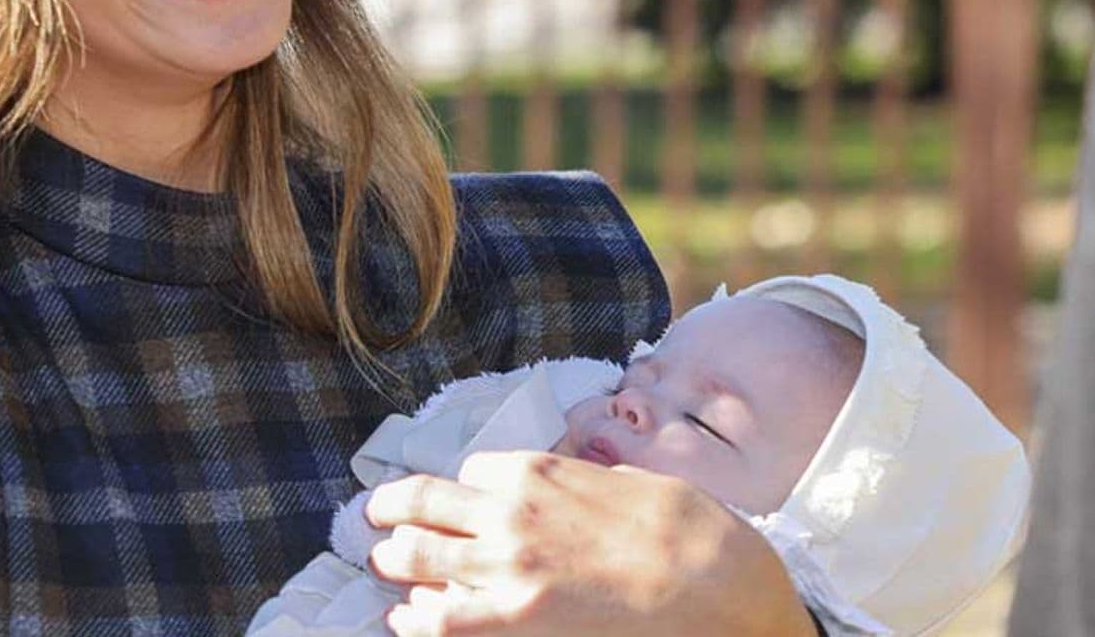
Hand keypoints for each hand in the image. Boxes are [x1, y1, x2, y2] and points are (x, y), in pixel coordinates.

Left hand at [363, 451, 814, 635]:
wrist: (719, 591)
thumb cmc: (691, 535)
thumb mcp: (634, 482)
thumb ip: (588, 483)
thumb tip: (581, 489)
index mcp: (539, 471)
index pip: (471, 472)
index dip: (465, 489)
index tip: (460, 500)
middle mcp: (509, 513)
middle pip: (423, 503)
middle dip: (393, 509)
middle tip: (375, 518)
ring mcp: (506, 570)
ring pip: (415, 555)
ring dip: (392, 557)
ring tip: (381, 562)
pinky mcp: (513, 622)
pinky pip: (438, 619)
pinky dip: (413, 617)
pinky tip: (406, 618)